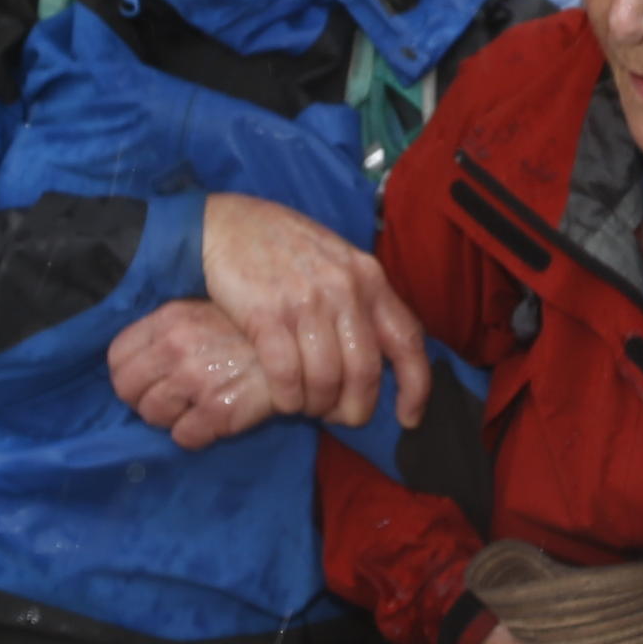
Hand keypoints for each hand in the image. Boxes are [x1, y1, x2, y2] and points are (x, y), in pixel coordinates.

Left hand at [105, 299, 278, 449]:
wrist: (303, 348)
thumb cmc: (250, 331)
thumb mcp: (204, 312)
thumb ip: (170, 331)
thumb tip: (141, 362)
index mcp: (169, 319)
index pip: (117, 357)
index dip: (128, 376)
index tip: (147, 382)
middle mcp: (176, 347)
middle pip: (128, 390)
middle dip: (145, 400)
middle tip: (170, 401)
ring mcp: (195, 379)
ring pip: (153, 416)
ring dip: (171, 419)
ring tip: (194, 409)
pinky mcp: (218, 410)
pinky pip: (184, 437)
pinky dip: (195, 436)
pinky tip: (212, 422)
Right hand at [198, 194, 432, 433]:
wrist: (227, 225)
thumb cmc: (284, 247)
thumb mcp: (337, 261)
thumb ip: (360, 300)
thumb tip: (380, 354)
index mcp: (368, 277)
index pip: (408, 339)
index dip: (415, 385)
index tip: (409, 417)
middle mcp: (344, 289)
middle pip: (365, 370)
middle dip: (356, 408)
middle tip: (341, 418)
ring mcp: (306, 301)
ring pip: (326, 379)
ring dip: (318, 404)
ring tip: (308, 406)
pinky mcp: (267, 314)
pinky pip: (287, 375)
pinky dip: (288, 398)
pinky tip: (285, 399)